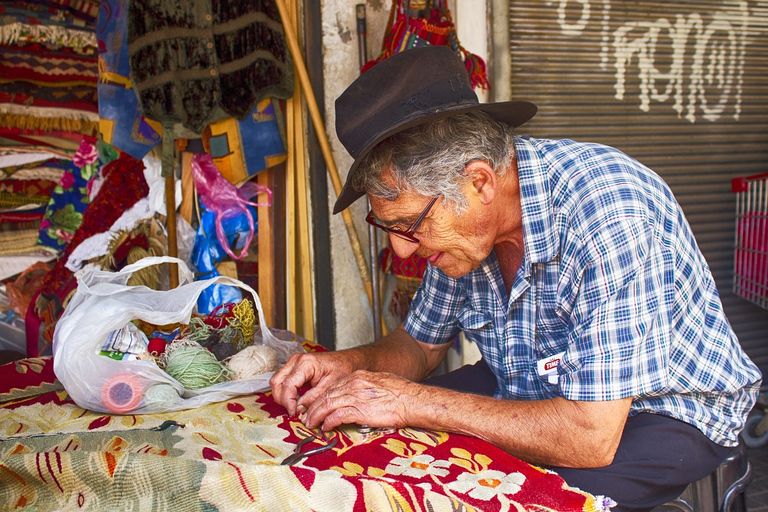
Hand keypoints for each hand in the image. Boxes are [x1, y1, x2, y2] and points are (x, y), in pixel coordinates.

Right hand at [269, 351, 357, 415]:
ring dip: (283, 396)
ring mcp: (293, 362)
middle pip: (277, 382)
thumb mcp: (330, 386)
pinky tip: (297, 400)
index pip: (288, 384)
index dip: (288, 401)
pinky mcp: (294, 367)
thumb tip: (300, 410)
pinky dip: (286, 392)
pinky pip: (282, 381)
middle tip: (294, 411)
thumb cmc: (342, 369)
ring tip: (296, 406)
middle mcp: (296, 360)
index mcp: (306, 363)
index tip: (294, 413)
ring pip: (277, 381)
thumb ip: (314, 398)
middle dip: (283, 399)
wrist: (346, 360)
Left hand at [301, 370, 415, 431]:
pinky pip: (336, 416)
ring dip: (316, 416)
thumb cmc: (401, 393)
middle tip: (307, 416)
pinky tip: (325, 428)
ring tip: (311, 424)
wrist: (412, 400)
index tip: (317, 405)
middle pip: (325, 395)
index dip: (321, 397)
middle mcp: (353, 384)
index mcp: (358, 376)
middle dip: (314, 407)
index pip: (332, 386)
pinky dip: (328, 423)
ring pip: (327, 405)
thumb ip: (365, 386)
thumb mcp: (380, 382)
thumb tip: (359, 395)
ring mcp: (355, 396)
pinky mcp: (359, 410)